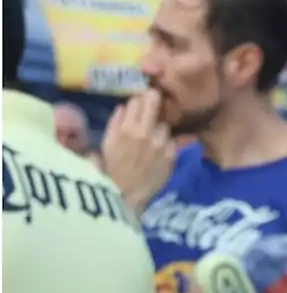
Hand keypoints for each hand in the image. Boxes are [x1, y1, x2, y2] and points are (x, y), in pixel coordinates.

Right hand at [101, 89, 175, 210]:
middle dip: (154, 99)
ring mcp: (161, 144)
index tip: (142, 99)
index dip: (140, 99)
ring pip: (165, 126)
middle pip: (155, 103)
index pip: (137, 101)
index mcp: (126, 128)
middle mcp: (145, 133)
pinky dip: (168, 145)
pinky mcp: (171, 156)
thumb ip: (116, 123)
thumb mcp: (107, 143)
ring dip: (160, 129)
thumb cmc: (112, 168)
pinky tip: (161, 151)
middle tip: (154, 98)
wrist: (126, 194)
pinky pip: (173, 142)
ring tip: (154, 137)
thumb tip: (123, 107)